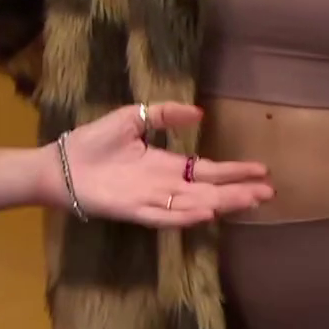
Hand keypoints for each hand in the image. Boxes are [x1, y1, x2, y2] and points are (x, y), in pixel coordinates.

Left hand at [54, 102, 273, 227]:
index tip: (261, 171)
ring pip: (195, 203)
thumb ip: (164, 114)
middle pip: (209, 190)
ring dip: (221, 203)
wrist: (60, 164)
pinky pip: (165, 215)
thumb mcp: (132, 118)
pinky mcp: (133, 210)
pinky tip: (206, 212)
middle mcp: (165, 185)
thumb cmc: (93, 142)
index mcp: (166, 164)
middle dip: (239, 191)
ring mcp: (151, 199)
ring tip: (249, 200)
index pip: (208, 170)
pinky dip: (186, 215)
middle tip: (269, 193)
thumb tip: (200, 113)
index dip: (234, 171)